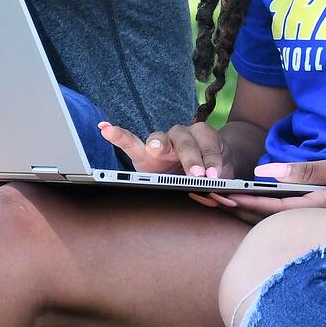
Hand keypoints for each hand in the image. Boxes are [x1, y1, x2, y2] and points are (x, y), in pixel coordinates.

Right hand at [96, 120, 237, 178]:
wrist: (203, 164)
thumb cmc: (212, 168)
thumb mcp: (221, 176)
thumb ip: (220, 186)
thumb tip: (220, 198)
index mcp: (204, 137)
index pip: (208, 145)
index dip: (212, 160)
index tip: (214, 176)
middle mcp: (181, 135)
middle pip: (185, 141)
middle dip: (191, 158)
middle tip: (196, 174)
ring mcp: (162, 142)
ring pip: (159, 138)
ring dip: (158, 145)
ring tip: (154, 150)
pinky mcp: (143, 153)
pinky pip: (129, 141)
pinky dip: (118, 135)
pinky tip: (105, 129)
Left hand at [190, 150, 325, 224]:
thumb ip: (306, 170)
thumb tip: (266, 172)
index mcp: (314, 206)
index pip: (267, 206)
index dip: (238, 200)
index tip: (213, 193)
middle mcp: (309, 220)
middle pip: (260, 217)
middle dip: (229, 206)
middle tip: (197, 195)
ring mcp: (311, 222)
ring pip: (267, 220)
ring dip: (238, 210)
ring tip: (211, 198)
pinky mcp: (314, 220)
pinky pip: (280, 218)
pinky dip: (257, 211)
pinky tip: (242, 204)